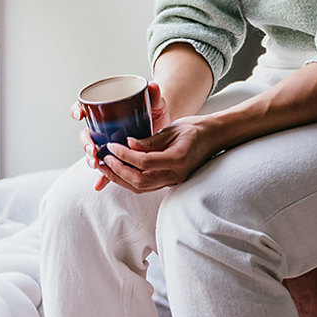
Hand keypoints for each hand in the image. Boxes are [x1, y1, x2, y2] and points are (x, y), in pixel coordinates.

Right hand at [75, 83, 172, 190]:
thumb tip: (153, 86)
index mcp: (104, 110)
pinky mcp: (115, 158)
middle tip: (93, 149)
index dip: (76, 110)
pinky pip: (105, 169)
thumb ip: (154, 95)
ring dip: (90, 159)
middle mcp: (101, 128)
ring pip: (92, 152)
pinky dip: (102, 178)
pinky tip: (99, 185)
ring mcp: (106, 144)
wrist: (162, 126)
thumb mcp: (154, 102)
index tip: (80, 114)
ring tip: (97, 164)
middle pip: (85, 135)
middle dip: (85, 143)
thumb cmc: (153, 111)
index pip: (83, 107)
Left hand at [99, 114, 217, 192]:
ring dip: (119, 179)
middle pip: (140, 181)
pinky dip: (128, 180)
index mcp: (177, 159)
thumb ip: (150, 140)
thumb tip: (129, 143)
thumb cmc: (194, 129)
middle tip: (102, 158)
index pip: (144, 162)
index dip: (124, 155)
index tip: (110, 146)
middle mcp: (175, 175)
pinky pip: (145, 186)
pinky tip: (116, 171)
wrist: (214, 138)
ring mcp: (172, 181)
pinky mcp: (168, 181)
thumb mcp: (172, 129)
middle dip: (117, 171)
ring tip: (103, 167)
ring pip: (140, 187)